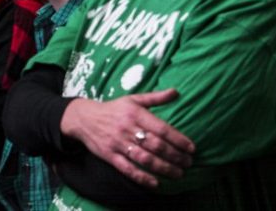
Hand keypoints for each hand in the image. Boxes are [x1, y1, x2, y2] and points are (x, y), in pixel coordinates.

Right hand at [60, 89, 194, 187]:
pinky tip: (155, 183)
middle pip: (156, 145)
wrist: (84, 118)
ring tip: (178, 173)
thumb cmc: (113, 109)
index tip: (191, 148)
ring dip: (164, 168)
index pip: (161, 128)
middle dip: (175, 156)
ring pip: (144, 158)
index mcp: (135, 113)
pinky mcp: (109, 156)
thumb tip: (176, 91)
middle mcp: (127, 128)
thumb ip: (155, 98)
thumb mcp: (133, 99)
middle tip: (188, 163)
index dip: (178, 140)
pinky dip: (142, 177)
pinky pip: (127, 169)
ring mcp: (118, 143)